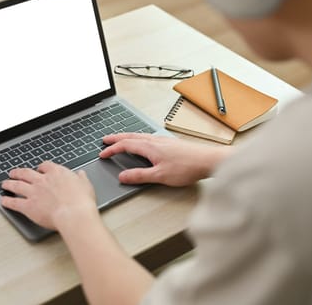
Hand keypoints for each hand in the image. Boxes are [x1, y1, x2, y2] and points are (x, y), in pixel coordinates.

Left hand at [0, 161, 97, 229]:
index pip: (45, 166)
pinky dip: (7, 201)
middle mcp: (43, 180)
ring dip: (9, 183)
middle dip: (18, 172)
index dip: (40, 167)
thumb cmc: (81, 202)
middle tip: (14, 172)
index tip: (39, 169)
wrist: (74, 214)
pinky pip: (14, 202)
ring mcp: (34, 192)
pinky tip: (3, 201)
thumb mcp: (86, 185)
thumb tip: (80, 174)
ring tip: (5, 184)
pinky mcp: (28, 206)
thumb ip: (81, 179)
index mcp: (57, 173)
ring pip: (17, 185)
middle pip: (26, 172)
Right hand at [100, 133, 231, 186]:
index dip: (112, 149)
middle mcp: (155, 140)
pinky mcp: (169, 143)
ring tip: (119, 139)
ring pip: (139, 135)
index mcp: (149, 147)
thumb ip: (139, 176)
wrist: (208, 160)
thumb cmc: (187, 167)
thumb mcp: (160, 176)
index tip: (103, 153)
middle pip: (130, 136)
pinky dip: (137, 138)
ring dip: (126, 137)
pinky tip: (142, 142)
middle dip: (116, 138)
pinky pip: (147, 137)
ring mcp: (162, 140)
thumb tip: (123, 176)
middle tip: (105, 139)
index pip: (125, 145)